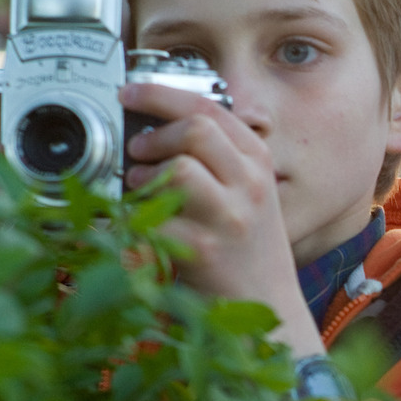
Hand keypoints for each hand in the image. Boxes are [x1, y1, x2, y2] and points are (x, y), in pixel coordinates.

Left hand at [122, 81, 324, 357]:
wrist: (269, 307)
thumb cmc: (248, 251)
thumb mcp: (247, 194)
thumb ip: (217, 159)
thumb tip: (158, 128)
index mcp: (258, 162)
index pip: (209, 108)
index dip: (161, 94)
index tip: (131, 93)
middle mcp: (250, 184)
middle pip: (195, 128)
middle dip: (154, 134)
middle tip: (137, 149)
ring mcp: (230, 217)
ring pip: (178, 167)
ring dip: (146, 175)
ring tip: (142, 189)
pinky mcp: (205, 249)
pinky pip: (157, 217)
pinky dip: (139, 218)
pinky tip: (144, 226)